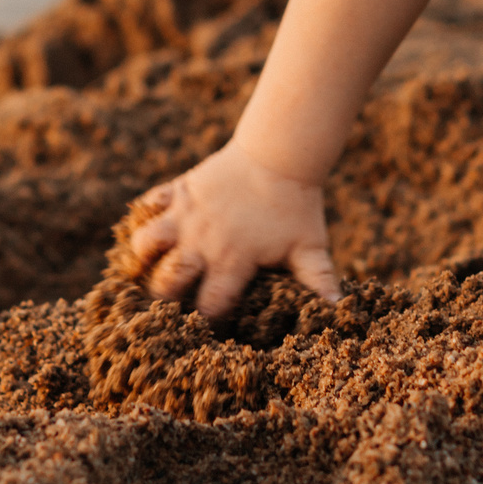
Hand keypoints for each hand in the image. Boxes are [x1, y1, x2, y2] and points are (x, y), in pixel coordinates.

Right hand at [127, 143, 340, 319]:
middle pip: (166, 283)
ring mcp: (186, 215)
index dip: (205, 323)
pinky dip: (142, 218)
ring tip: (148, 267)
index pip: (208, 307)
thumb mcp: (310, 247)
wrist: (278, 154)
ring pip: (145, 244)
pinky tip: (148, 228)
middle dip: (163, 299)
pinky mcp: (178, 190)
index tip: (205, 329)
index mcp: (233, 261)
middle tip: (166, 304)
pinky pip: (146, 206)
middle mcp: (203, 242)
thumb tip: (339, 311)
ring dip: (143, 258)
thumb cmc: (296, 205)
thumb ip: (319, 281)